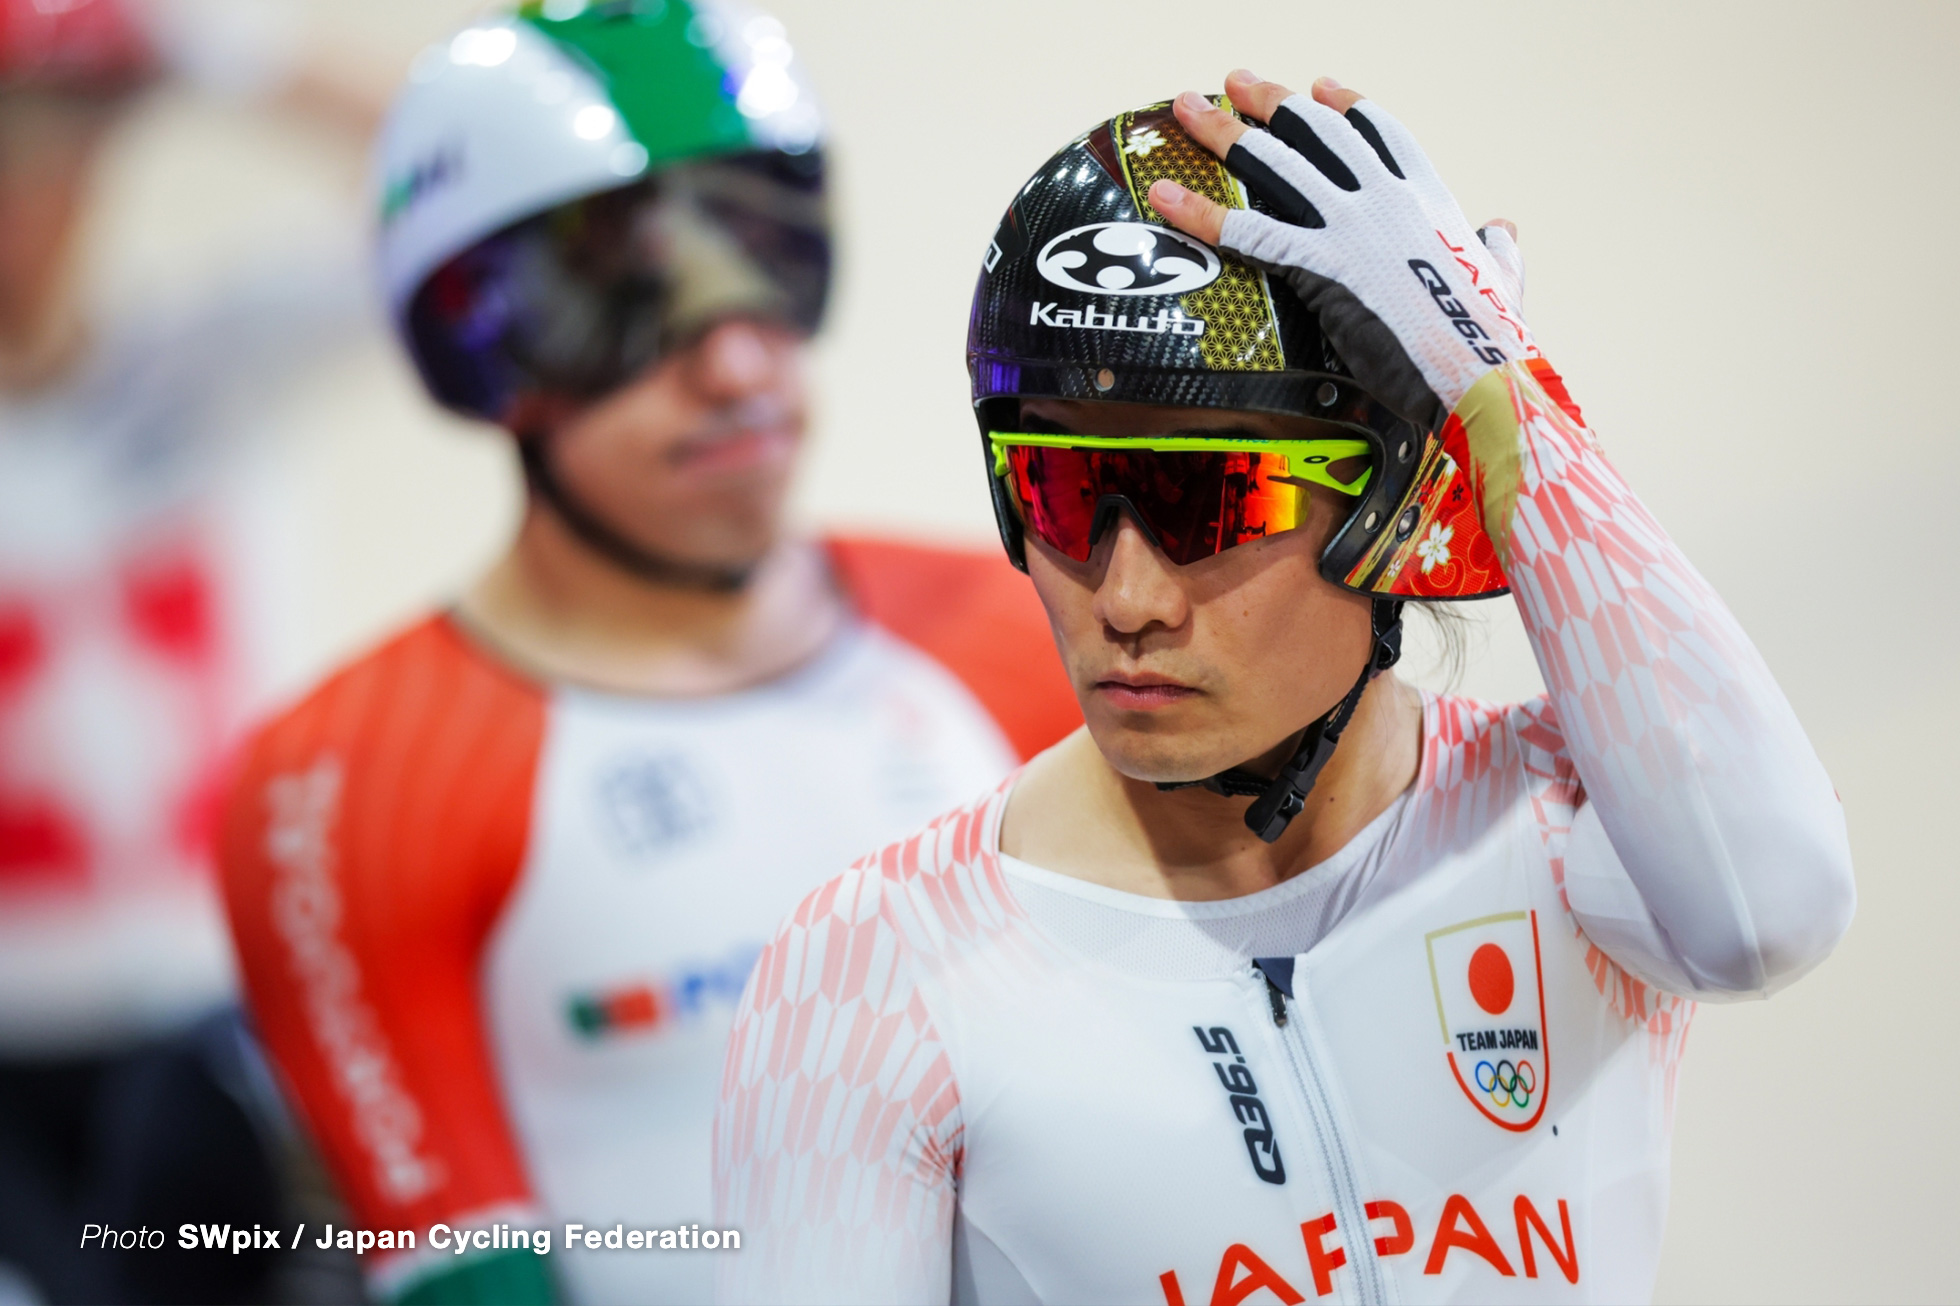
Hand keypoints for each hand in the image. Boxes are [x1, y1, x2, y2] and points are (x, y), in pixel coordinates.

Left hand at [1149, 71, 1535, 432]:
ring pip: (1274, 163)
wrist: (1483, 368)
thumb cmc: (1495, 338)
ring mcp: (1351, 225)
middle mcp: (1385, 197)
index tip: (1319, 86)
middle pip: (1315, 133)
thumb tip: (1502, 229)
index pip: (1378, 134)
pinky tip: (1163, 193)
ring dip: (1223, 131)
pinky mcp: (1322, 264)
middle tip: (1235, 82)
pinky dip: (1199, 209)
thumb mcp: (1505, 278)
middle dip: (1269, 102)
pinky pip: (1246, 230)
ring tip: (1188, 107)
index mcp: (1428, 197)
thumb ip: (1499, 248)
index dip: (1344, 106)